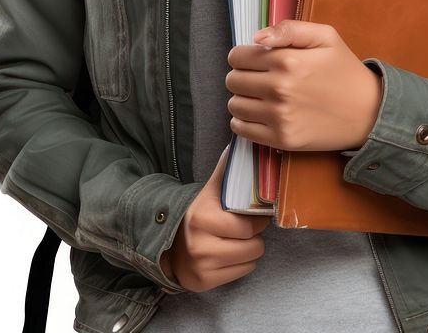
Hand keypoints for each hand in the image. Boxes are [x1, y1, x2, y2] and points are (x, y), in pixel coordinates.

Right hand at [161, 143, 270, 292]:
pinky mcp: (204, 283)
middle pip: (253, 245)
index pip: (248, 225)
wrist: (169, 244)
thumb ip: (226, 171)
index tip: (256, 214)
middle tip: (247, 228)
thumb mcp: (209, 192)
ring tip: (238, 241)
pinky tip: (229, 254)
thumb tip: (240, 145)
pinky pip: (242, 273)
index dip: (258, 219)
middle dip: (254, 235)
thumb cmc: (197, 215)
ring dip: (249, 250)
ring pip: (251, 260)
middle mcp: (200, 244)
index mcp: (202, 218)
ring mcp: (202, 266)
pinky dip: (241, 264)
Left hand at [225, 20, 384, 152]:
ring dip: (243, 98)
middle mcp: (279, 89)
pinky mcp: (282, 140)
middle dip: (242, 75)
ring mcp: (279, 117)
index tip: (256, 59)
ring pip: (234, 105)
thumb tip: (258, 37)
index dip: (243, 55)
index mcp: (287, 60)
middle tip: (260, 77)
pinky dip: (244, 121)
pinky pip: (241, 129)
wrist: (369, 112)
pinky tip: (261, 113)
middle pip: (233, 80)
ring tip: (262, 96)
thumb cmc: (345, 71)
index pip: (238, 56)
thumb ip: (290, 29)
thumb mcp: (325, 36)